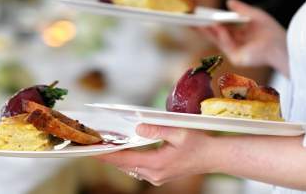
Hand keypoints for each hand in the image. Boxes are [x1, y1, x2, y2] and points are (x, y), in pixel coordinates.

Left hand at [96, 124, 215, 185]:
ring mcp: (157, 177)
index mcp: (157, 163)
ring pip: (130, 168)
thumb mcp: (179, 132)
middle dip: (109, 155)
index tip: (92, 150)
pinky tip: (124, 151)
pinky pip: (138, 169)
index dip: (107, 154)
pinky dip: (129, 160)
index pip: (125, 159)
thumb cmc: (199, 143)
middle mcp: (154, 174)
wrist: (213, 157)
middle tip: (94, 144)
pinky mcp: (159, 176)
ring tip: (105, 146)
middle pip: (124, 165)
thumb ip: (157, 129)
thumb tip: (138, 127)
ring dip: (118, 158)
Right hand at [198, 0, 288, 75]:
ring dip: (206, 30)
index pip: (222, 28)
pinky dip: (220, 34)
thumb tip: (228, 0)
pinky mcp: (236, 58)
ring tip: (195, 20)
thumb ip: (241, 8)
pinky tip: (214, 24)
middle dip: (202, 28)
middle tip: (189, 19)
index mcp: (241, 35)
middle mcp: (236, 44)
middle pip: (215, 35)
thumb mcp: (255, 15)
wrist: (282, 46)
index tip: (199, 15)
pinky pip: (225, 44)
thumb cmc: (272, 31)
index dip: (210, 22)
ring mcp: (235, 52)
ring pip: (217, 40)